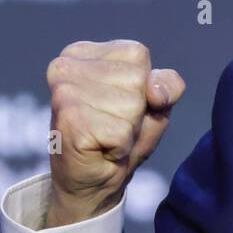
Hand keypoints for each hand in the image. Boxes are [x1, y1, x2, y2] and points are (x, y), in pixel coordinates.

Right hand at [45, 40, 184, 227]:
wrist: (95, 180)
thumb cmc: (122, 135)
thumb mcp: (155, 103)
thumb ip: (167, 84)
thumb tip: (155, 92)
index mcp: (83, 52)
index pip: (138, 54)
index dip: (144, 86)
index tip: (120, 104)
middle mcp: (66, 66)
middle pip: (136, 79)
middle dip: (136, 109)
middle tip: (113, 125)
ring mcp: (64, 92)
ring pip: (131, 104)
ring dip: (128, 129)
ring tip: (106, 136)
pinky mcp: (68, 121)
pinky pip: (121, 131)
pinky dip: (121, 146)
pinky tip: (101, 149)